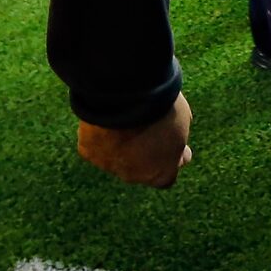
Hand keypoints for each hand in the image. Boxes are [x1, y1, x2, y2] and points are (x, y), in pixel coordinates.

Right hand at [78, 92, 192, 188]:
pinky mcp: (88, 151)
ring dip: (121, 144)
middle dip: (144, 152)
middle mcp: (133, 176)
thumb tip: (178, 147)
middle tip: (146, 129)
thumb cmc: (161, 108)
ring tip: (124, 119)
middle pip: (139, 169)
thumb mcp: (182, 122)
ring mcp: (109, 165)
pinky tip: (105, 119)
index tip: (173, 146)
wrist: (127, 93)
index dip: (169, 160)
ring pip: (116, 157)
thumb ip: (177, 140)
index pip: (166, 176)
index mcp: (161, 174)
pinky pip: (95, 146)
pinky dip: (100, 136)